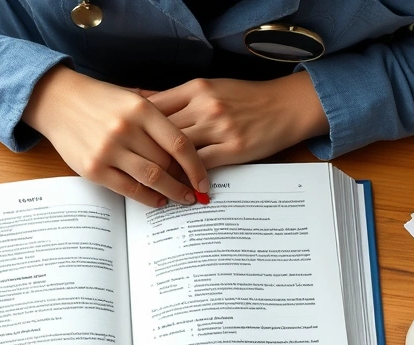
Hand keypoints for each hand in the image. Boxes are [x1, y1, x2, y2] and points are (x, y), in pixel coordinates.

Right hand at [22, 66, 209, 206]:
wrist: (56, 101)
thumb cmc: (98, 98)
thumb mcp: (131, 94)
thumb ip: (159, 109)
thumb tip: (192, 128)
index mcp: (141, 109)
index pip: (180, 144)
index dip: (196, 167)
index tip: (204, 180)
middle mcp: (126, 129)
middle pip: (167, 163)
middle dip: (184, 181)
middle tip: (195, 191)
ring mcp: (108, 150)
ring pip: (151, 178)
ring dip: (171, 192)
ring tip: (182, 199)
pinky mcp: (94, 168)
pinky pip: (128, 188)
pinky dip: (147, 198)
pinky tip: (157, 200)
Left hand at [147, 73, 328, 168]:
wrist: (286, 105)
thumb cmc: (247, 98)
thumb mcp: (212, 88)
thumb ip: (182, 99)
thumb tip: (148, 109)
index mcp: (196, 88)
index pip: (154, 106)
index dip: (137, 124)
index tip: (126, 138)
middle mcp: (205, 105)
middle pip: (161, 130)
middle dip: (145, 150)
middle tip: (132, 166)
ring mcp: (219, 127)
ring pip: (177, 150)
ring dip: (163, 168)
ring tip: (152, 181)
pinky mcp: (233, 148)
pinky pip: (200, 165)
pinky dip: (187, 177)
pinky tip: (179, 186)